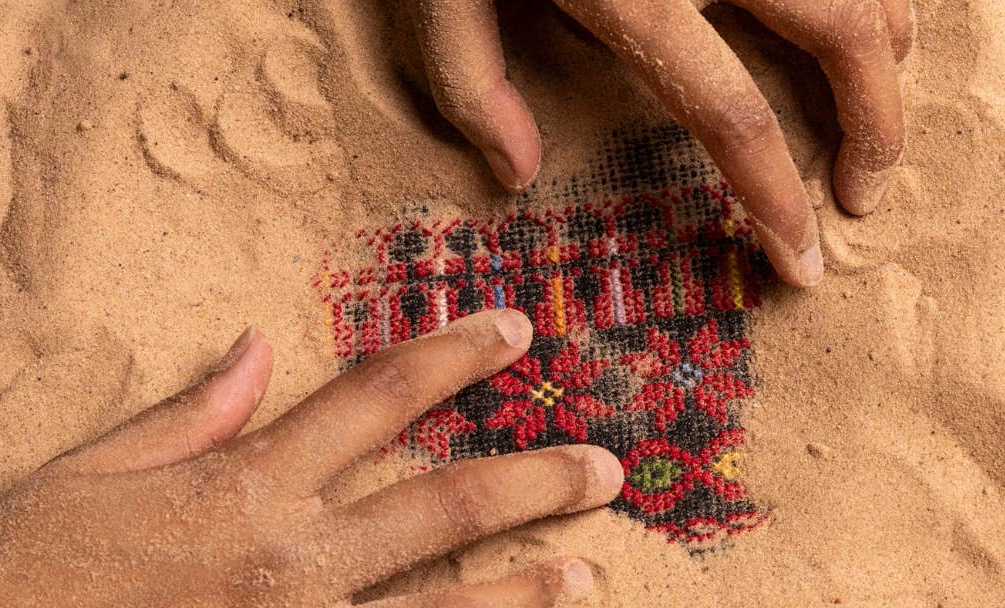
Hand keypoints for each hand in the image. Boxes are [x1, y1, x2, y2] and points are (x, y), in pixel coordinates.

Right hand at [0, 311, 621, 606]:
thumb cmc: (23, 579)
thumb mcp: (89, 476)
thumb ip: (186, 412)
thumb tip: (260, 348)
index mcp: (246, 484)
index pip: (375, 397)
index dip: (452, 357)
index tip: (513, 335)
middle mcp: (292, 560)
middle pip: (440, 505)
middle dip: (531, 479)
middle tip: (603, 468)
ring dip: (522, 590)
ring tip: (586, 572)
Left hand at [407, 0, 913, 286]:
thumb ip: (474, 85)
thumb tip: (518, 173)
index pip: (733, 116)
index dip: (776, 201)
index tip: (800, 261)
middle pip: (842, 37)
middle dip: (875, 125)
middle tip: (863, 191)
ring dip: (885, 51)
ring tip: (871, 110)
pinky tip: (859, 19)